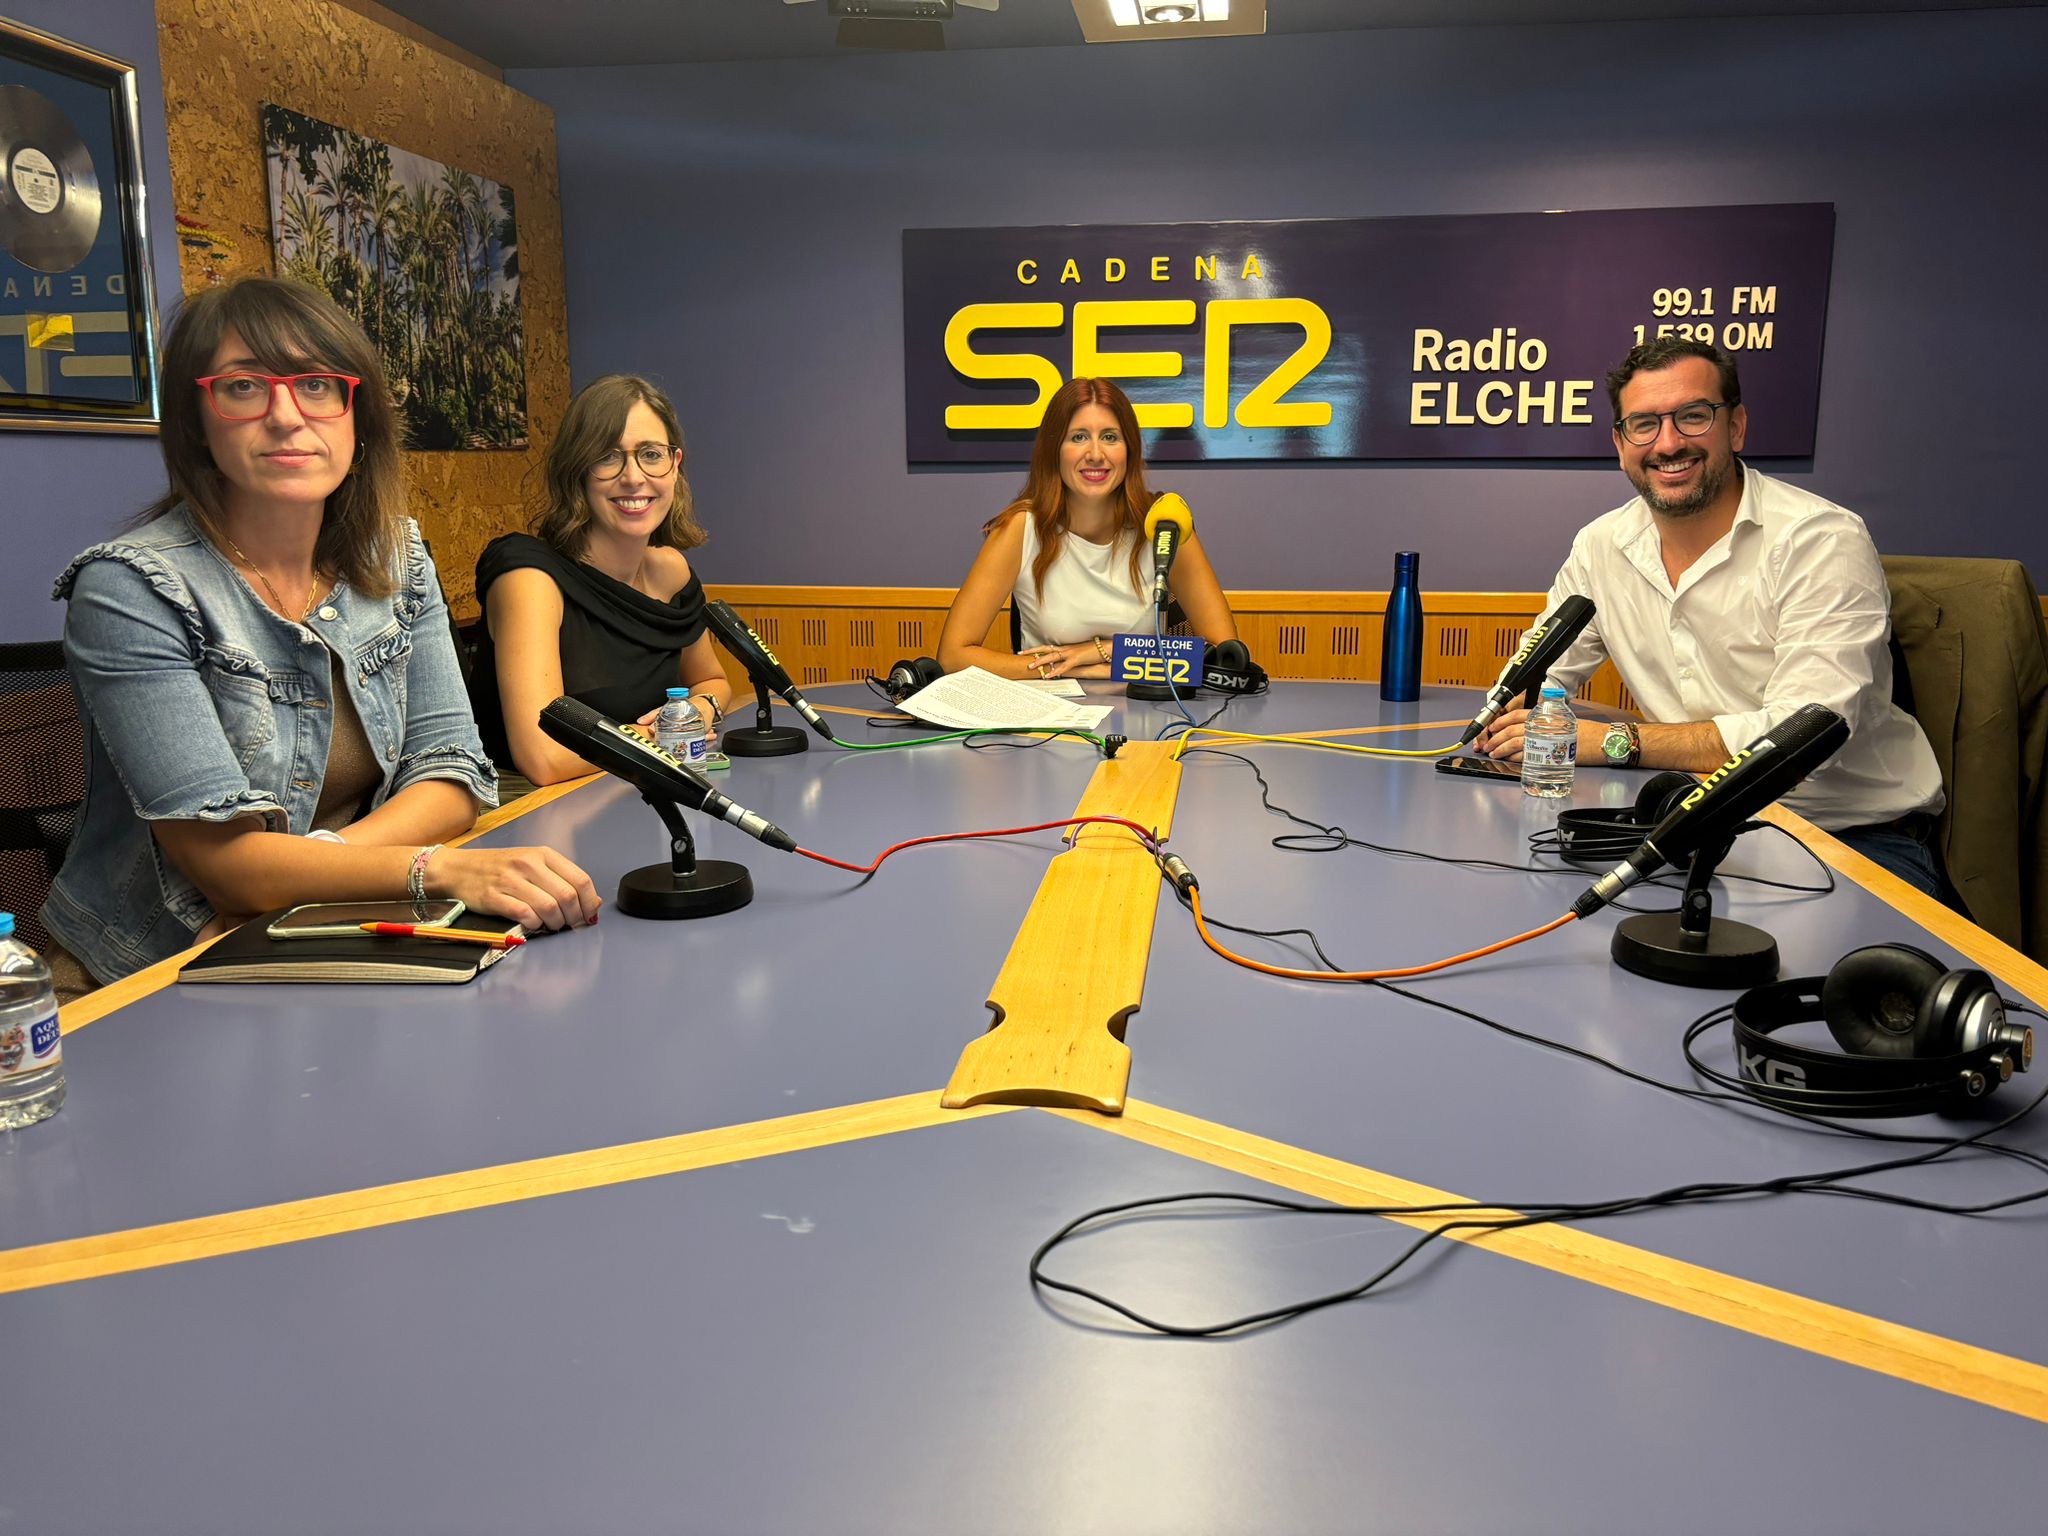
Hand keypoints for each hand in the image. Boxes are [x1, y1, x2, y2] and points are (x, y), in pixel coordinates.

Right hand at [430, 845, 602, 931]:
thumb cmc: (500, 868)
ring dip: (555, 924)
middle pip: (568, 896)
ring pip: (549, 907)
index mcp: (544, 854)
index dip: (589, 903)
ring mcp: (510, 879)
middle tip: (571, 925)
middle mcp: (529, 864)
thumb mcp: (534, 866)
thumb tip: (593, 903)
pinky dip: (534, 924)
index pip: (581, 880)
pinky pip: (524, 915)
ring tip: (551, 926)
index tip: (589, 916)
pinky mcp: (494, 896)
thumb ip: (563, 880)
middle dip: (575, 917)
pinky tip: (533, 924)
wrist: (458, 868)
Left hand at [1023, 642, 1108, 679]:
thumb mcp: (1079, 654)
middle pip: (1046, 649)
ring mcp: (1071, 653)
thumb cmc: (1093, 651)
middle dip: (1033, 652)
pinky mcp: (1077, 659)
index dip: (1036, 649)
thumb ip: (1069, 658)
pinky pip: (1064, 666)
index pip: (1048, 647)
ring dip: (1041, 661)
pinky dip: (1056, 671)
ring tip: (1031, 666)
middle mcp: (1066, 649)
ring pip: (1052, 656)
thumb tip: (1061, 664)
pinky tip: (1050, 675)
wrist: (1105, 648)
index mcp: (1066, 648)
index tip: (1026, 651)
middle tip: (1021, 654)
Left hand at [1479, 713, 1609, 763]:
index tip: (1492, 727)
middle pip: (1511, 730)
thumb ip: (1543, 724)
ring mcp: (1544, 739)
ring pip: (1515, 742)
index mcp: (1544, 715)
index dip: (1500, 721)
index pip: (1516, 715)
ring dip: (1501, 748)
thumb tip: (1526, 730)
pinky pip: (1526, 756)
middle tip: (1488, 744)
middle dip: (1496, 738)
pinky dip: (1514, 758)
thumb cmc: (1585, 732)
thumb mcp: (1561, 721)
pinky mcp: (1548, 754)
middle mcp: (1542, 725)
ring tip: (1494, 753)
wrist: (1601, 741)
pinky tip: (1509, 759)